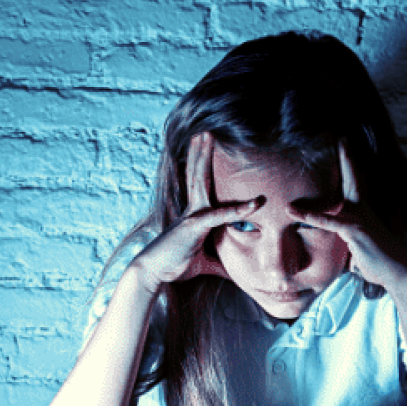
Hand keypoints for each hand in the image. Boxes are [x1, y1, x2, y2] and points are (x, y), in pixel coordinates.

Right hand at [131, 133, 263, 292]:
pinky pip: (219, 215)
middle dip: (201, 153)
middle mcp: (192, 211)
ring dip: (204, 158)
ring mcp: (192, 216)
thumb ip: (221, 265)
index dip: (203, 168)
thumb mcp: (205, 265)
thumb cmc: (175, 266)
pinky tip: (252, 205)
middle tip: (206, 131)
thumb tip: (236, 274)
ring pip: (201, 181)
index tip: (205, 150)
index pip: (200, 187)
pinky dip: (237, 211)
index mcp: (194, 216)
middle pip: (197, 175)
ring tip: (207, 136)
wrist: (154, 273)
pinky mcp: (194, 227)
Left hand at [290, 143, 406, 292]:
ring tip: (306, 180)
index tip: (345, 146)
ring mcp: (360, 220)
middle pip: (353, 179)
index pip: (354, 185)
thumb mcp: (356, 249)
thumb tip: (336, 244)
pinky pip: (331, 223)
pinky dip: (314, 218)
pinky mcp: (356, 232)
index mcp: (362, 212)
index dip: (350, 166)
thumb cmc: (376, 263)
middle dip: (348, 158)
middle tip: (342, 137)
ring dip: (315, 195)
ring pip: (336, 200)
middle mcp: (362, 211)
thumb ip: (344, 241)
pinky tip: (298, 213)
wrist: (397, 273)